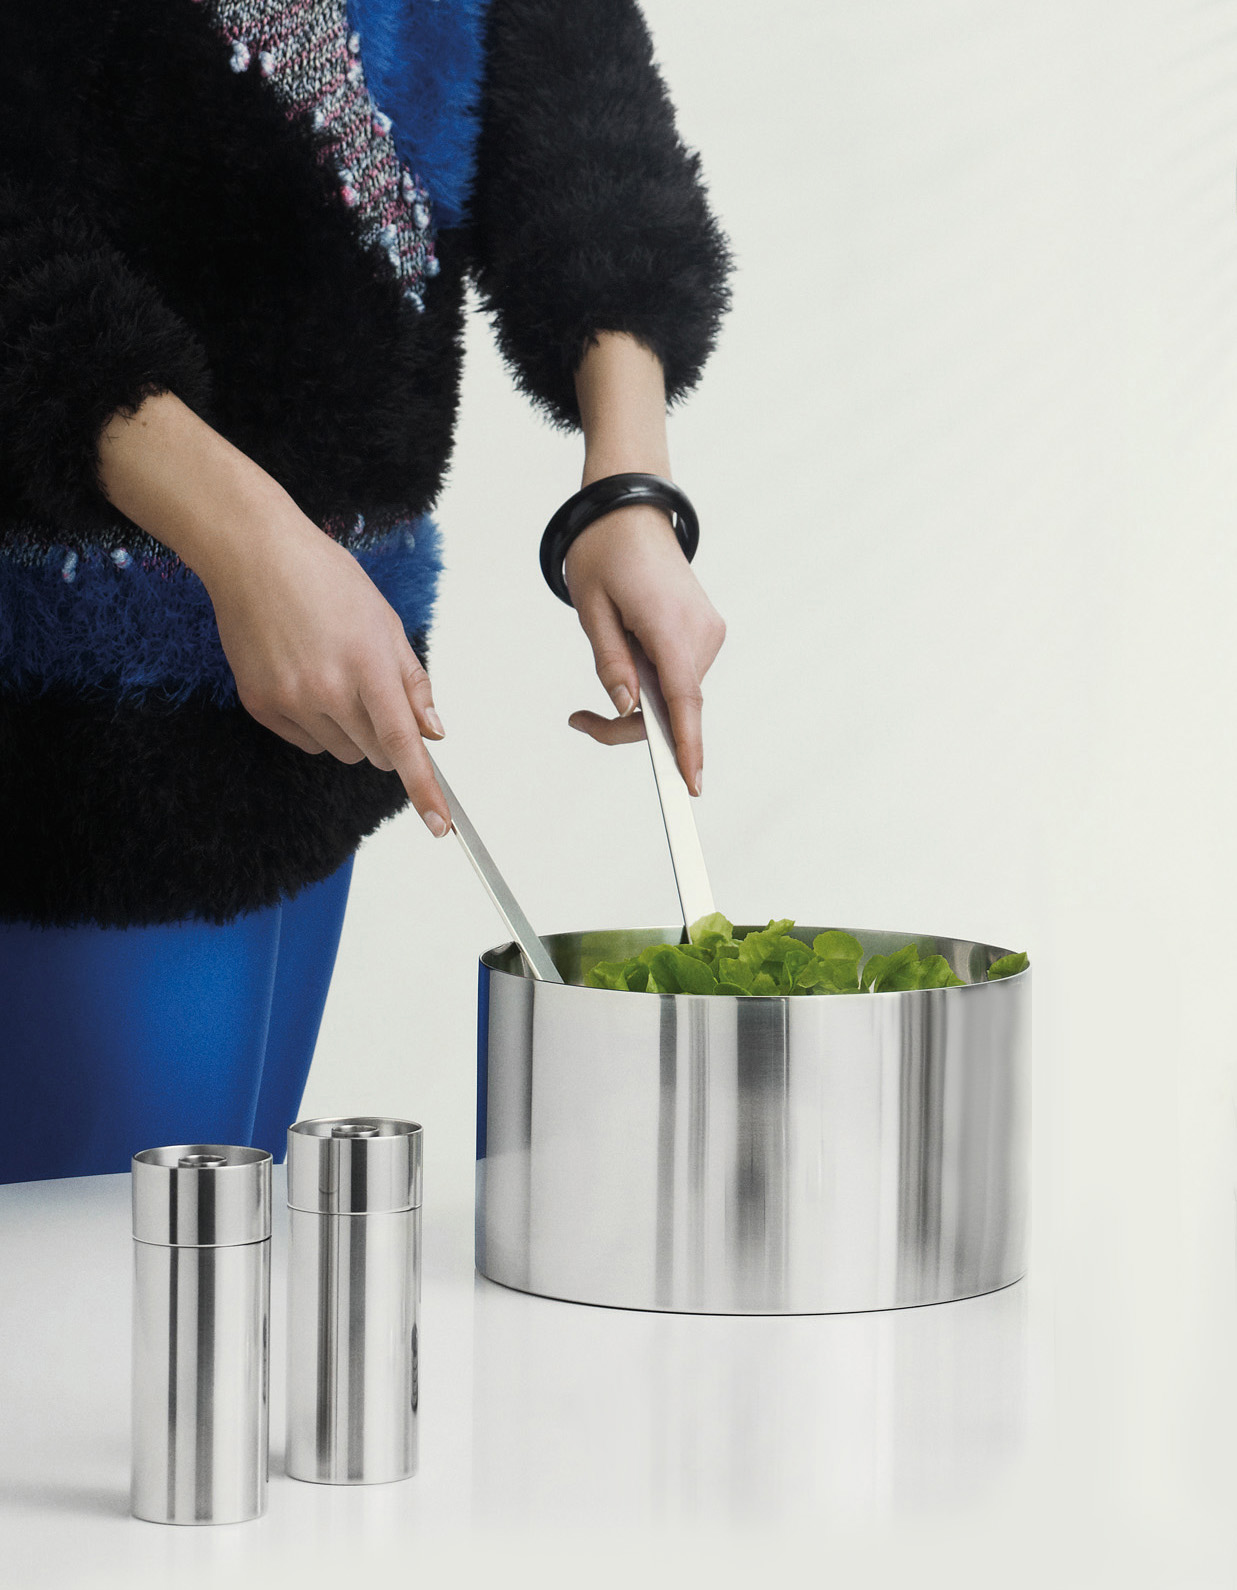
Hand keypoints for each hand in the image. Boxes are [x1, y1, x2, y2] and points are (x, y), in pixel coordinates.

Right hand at [203, 500, 450, 834]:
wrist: (253, 556)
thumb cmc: (324, 579)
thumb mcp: (384, 621)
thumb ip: (412, 681)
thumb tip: (433, 731)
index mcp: (368, 666)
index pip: (404, 744)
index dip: (424, 790)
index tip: (440, 825)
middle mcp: (327, 690)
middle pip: (376, 752)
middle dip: (387, 735)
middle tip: (373, 691)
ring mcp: (290, 700)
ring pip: (342, 751)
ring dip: (352, 731)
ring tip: (335, 676)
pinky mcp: (261, 705)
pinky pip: (306, 741)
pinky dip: (317, 725)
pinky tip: (306, 680)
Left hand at [564, 502, 724, 793]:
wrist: (632, 509)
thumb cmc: (605, 551)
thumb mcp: (592, 609)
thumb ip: (610, 662)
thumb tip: (627, 708)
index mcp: (671, 625)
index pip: (683, 700)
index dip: (686, 746)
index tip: (691, 785)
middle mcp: (701, 632)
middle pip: (675, 705)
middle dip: (632, 723)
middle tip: (579, 720)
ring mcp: (708, 633)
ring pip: (678, 693)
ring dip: (643, 699)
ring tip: (607, 658)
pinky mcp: (705, 632)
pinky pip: (681, 674)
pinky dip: (656, 681)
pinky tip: (631, 653)